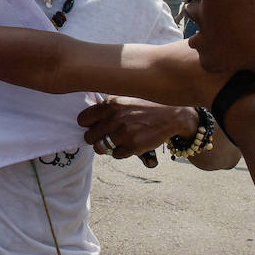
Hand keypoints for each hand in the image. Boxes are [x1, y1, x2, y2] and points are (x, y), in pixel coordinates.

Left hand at [77, 98, 198, 159]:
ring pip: (99, 148)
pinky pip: (115, 155)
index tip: (94, 127)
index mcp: (110, 104)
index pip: (82, 120)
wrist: (171, 115)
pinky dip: (120, 152)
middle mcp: (114, 118)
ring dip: (105, 147)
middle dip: (95, 139)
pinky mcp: (132, 146)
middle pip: (89, 137)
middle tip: (105, 137)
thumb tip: (87, 120)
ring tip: (115, 142)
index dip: (87, 125)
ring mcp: (123, 133)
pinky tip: (129, 143)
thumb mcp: (124, 100)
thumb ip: (107, 108)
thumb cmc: (145, 107)